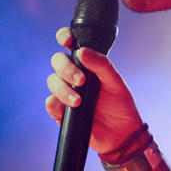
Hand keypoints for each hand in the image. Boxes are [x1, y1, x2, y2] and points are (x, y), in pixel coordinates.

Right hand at [45, 27, 143, 153]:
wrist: (120, 134)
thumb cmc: (120, 104)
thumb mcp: (116, 82)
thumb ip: (102, 65)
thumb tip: (83, 51)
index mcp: (87, 63)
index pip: (70, 44)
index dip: (64, 37)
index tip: (66, 40)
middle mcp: (74, 74)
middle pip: (57, 61)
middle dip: (66, 69)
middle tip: (81, 80)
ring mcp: (66, 92)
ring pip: (52, 81)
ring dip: (63, 90)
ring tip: (79, 101)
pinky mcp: (61, 111)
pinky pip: (50, 103)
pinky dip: (56, 104)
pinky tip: (69, 109)